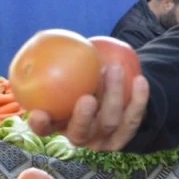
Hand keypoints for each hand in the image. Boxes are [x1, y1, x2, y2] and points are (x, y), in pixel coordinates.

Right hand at [28, 63, 149, 151]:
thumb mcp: (71, 70)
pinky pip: (133, 119)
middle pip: (80, 132)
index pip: (45, 128)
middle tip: (87, 98)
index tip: (38, 112)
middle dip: (83, 118)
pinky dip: (138, 100)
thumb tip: (49, 38)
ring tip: (114, 69)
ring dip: (113, 97)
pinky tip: (140, 80)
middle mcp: (80, 136)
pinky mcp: (124, 138)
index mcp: (59, 123)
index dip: (40, 124)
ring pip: (109, 123)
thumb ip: (61, 60)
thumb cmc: (84, 77)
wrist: (115, 94)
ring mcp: (102, 140)